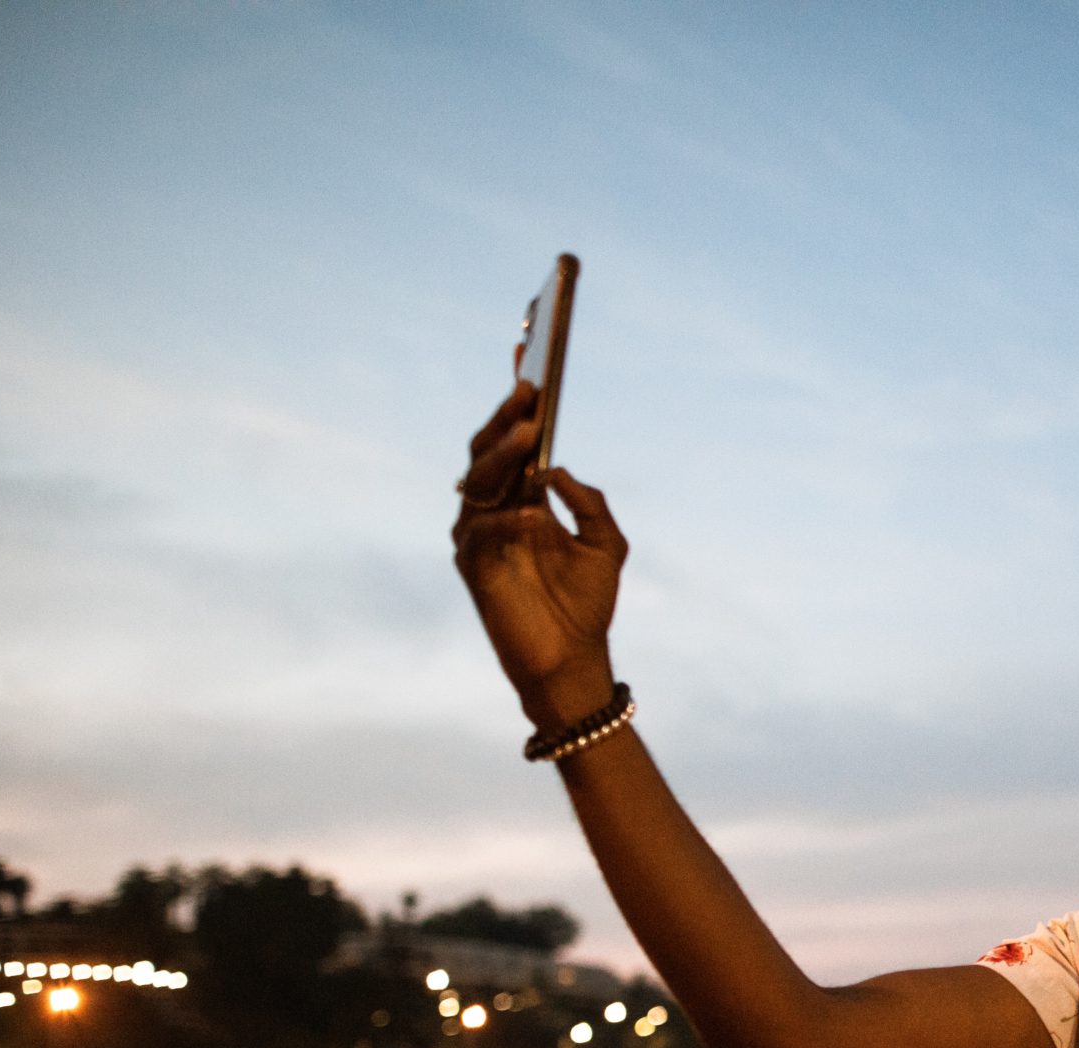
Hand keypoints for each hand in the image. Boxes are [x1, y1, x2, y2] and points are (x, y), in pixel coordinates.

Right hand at [450, 382, 626, 729]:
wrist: (573, 659)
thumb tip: (558, 471)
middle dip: (507, 418)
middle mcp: (497, 509)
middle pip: (489, 449)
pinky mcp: (472, 564)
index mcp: (525, 497)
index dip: (518, 401)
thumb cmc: (587, 604)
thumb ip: (590, 504)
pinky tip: (529, 514)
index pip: (515, 441)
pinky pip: (479, 529)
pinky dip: (504, 518)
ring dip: (503, 453)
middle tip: (529, 392)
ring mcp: (480, 534)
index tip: (526, 356)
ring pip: (479, 479)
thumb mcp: (607, 545)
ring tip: (530, 430)